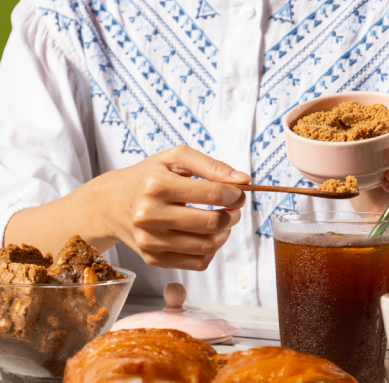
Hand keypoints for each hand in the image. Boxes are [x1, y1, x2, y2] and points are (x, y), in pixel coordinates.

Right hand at [95, 145, 249, 270]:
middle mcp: (149, 215)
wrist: (111, 204)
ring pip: (207, 246)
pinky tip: (208, 235)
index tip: (239, 192)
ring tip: (223, 221)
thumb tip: (244, 179)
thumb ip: (212, 165)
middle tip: (234, 208)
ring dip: (225, 234)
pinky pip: (197, 263)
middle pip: (212, 223)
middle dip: (233, 215)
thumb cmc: (149, 176)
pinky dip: (211, 250)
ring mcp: (150, 241)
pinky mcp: (152, 259)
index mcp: (157, 186)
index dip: (236, 194)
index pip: (214, 193)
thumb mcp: (176, 158)